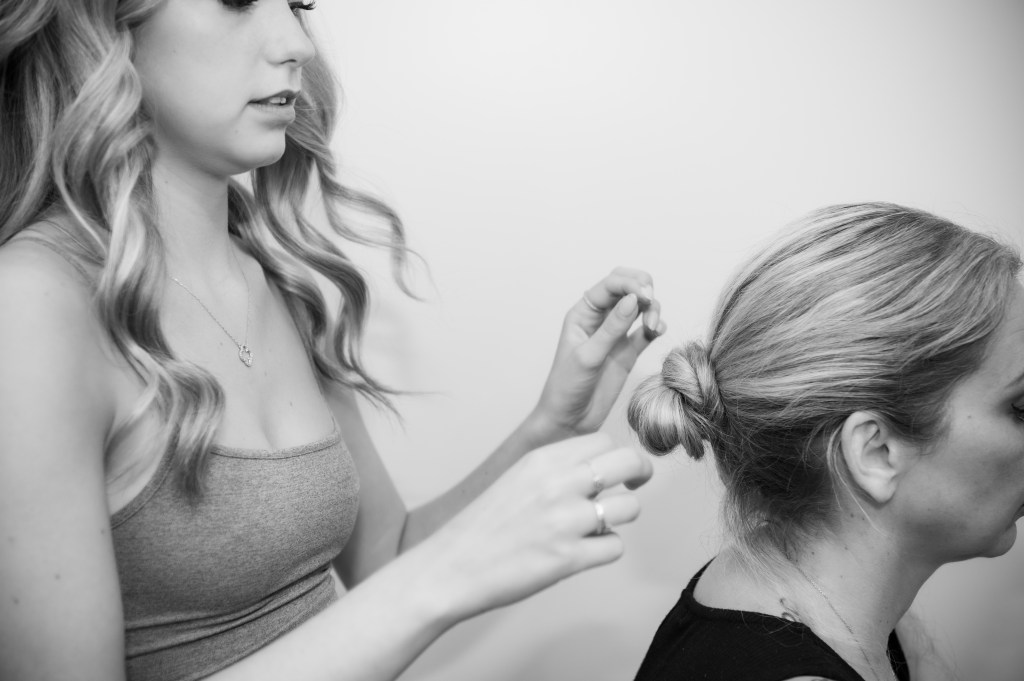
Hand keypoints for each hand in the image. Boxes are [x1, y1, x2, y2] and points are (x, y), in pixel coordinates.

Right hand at [412, 433, 652, 622]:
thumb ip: (557, 469)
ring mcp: (567, 521)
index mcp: (543, 459)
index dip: (616, 456)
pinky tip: (581, 552)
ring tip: (597, 527)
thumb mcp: (517, 478)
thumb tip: (598, 469)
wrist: (450, 567)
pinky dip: (604, 551)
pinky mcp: (570, 558)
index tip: (616, 469)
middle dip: (638, 474)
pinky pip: (615, 548)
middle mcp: (559, 483)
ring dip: (620, 518)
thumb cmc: (482, 527)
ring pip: (630, 508)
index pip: (604, 440)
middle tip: (632, 487)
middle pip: (628, 462)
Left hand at [530, 268, 663, 438]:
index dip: (630, 284)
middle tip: (651, 304)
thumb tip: (633, 299)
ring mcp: (615, 334)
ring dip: (652, 309)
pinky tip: (657, 330)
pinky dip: (656, 326)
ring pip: (640, 307)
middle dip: (644, 289)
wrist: (569, 420)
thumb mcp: (588, 356)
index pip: (610, 285)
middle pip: (627, 288)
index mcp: (583, 313)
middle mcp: (600, 319)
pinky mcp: (628, 351)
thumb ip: (612, 328)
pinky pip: (646, 330)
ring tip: (653, 326)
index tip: (646, 295)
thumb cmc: (567, 387)